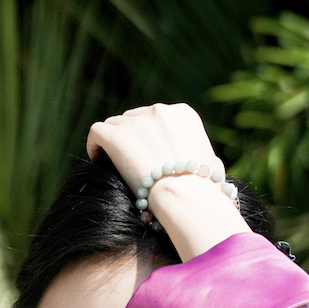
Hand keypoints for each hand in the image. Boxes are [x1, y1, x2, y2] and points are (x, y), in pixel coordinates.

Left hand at [86, 103, 248, 262]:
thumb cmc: (204, 190)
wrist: (185, 196)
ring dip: (114, 142)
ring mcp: (136, 121)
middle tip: (129, 162)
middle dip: (132, 138)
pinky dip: (96, 145)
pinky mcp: (116, 135)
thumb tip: (209, 166)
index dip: (149, 136)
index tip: (148, 155)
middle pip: (135, 118)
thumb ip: (205, 158)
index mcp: (183, 114)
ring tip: (111, 163)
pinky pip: (97, 132)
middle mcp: (159, 111)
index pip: (157, 118)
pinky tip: (97, 160)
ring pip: (116, 124)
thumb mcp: (213, 167)